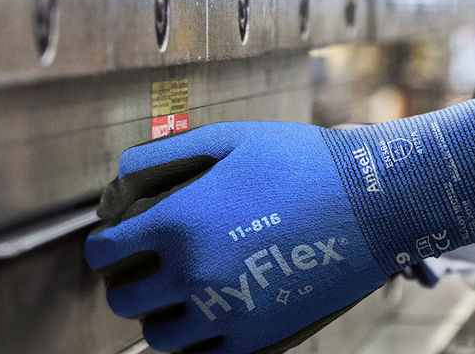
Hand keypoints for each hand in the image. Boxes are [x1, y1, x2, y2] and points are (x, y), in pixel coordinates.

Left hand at [86, 91, 474, 352]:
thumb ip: (158, 160)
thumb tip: (113, 188)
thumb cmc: (298, 162)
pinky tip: (207, 310)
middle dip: (124, 282)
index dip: (102, 247)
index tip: (113, 241)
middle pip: (124, 301)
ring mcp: (225, 314)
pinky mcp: (256, 339)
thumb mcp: (223, 140)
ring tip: (174, 293)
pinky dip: (196, 338)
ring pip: (159, 337)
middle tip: (140, 267)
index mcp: (177, 225)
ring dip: (157, 315)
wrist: (372, 202)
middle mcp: (194, 276)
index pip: (104, 254)